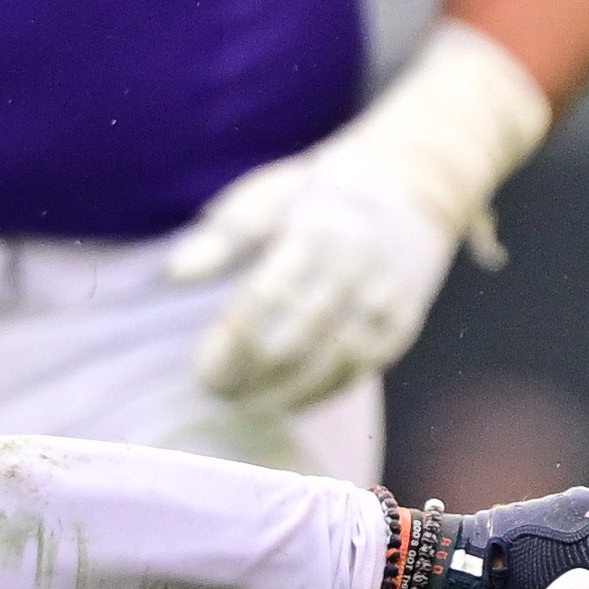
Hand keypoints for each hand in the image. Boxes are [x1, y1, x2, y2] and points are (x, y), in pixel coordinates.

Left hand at [173, 22, 551, 413]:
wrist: (413, 182)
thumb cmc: (320, 192)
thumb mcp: (270, 194)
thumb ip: (224, 236)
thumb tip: (176, 274)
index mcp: (317, 231)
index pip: (267, 296)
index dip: (231, 338)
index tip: (200, 365)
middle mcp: (357, 268)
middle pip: (297, 337)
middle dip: (251, 372)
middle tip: (213, 391)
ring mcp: (385, 301)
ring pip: (329, 363)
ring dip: (283, 393)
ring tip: (243, 406)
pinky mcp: (402, 325)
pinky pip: (358, 372)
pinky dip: (320, 394)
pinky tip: (286, 404)